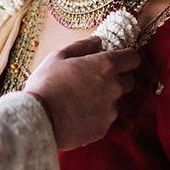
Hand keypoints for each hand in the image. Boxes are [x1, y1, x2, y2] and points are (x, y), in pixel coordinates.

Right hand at [24, 37, 139, 150]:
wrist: (37, 119)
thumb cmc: (44, 85)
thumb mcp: (57, 57)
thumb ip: (81, 46)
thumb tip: (97, 41)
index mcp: (105, 66)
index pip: (133, 58)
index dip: (126, 58)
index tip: (117, 60)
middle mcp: (114, 87)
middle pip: (128, 81)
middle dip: (116, 79)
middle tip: (93, 82)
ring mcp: (110, 110)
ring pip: (114, 102)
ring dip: (102, 100)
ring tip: (78, 102)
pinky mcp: (102, 128)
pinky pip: (103, 120)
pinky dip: (93, 117)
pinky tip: (75, 116)